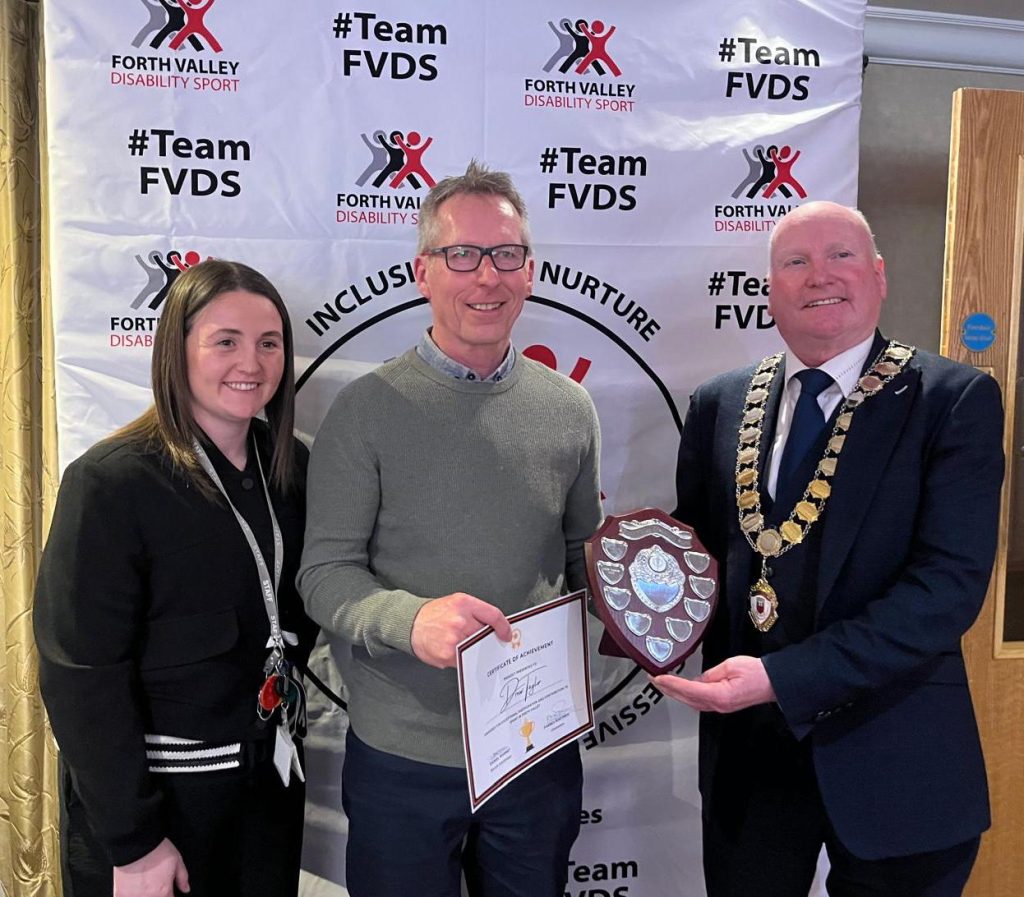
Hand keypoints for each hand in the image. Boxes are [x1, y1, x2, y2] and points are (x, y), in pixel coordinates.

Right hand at [113, 838, 189, 896]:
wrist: (135, 843)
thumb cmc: (155, 850)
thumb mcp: (177, 861)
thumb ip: (182, 878)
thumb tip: (186, 889)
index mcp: (163, 892)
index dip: (169, 894)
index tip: (168, 890)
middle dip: (157, 894)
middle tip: (155, 883)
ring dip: (144, 894)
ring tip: (144, 883)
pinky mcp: (120, 894)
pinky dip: (131, 894)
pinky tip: (133, 888)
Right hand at [411, 592, 511, 668]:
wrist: (410, 623)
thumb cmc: (434, 613)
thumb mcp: (456, 602)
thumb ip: (476, 612)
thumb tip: (496, 627)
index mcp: (464, 603)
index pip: (494, 615)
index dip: (504, 627)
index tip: (507, 635)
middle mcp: (460, 620)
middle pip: (486, 634)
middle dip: (488, 640)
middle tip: (487, 642)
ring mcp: (454, 638)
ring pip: (477, 649)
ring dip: (476, 650)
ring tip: (466, 646)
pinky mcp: (448, 654)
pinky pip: (465, 659)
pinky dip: (463, 658)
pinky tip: (454, 651)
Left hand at [650, 655, 775, 712]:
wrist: (775, 682)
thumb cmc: (758, 673)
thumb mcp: (731, 665)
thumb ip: (711, 673)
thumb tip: (698, 679)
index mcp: (720, 695)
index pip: (689, 690)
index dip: (671, 684)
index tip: (658, 678)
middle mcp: (719, 705)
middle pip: (687, 699)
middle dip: (669, 689)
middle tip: (654, 679)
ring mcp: (721, 707)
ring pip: (692, 702)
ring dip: (676, 693)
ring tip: (663, 683)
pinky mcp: (723, 704)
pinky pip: (700, 701)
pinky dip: (687, 695)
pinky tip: (681, 689)